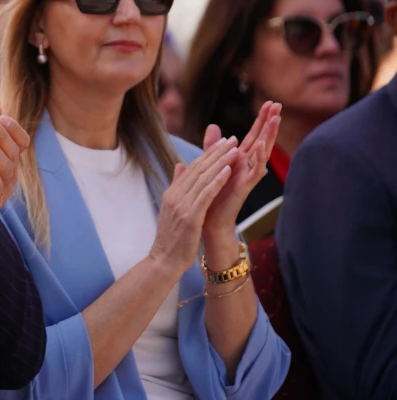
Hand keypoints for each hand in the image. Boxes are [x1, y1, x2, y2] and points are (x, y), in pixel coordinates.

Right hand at [148, 137, 239, 276]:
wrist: (164, 260)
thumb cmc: (171, 238)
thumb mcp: (172, 209)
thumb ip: (177, 187)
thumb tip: (180, 166)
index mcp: (172, 193)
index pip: (191, 168)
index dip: (208, 153)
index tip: (222, 142)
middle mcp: (175, 196)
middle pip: (198, 169)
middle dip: (216, 152)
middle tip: (231, 139)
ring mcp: (182, 205)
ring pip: (203, 178)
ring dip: (220, 162)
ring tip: (234, 149)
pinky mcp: (191, 216)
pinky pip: (206, 194)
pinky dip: (217, 180)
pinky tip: (228, 170)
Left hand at [202, 102, 281, 236]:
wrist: (209, 220)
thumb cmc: (212, 194)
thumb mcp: (211, 164)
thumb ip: (213, 146)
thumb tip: (213, 126)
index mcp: (239, 159)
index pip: (253, 135)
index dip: (261, 120)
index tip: (269, 103)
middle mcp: (246, 166)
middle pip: (261, 139)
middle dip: (269, 122)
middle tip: (278, 104)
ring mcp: (248, 175)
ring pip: (262, 152)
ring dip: (269, 135)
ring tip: (276, 118)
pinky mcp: (245, 186)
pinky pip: (255, 170)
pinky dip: (259, 157)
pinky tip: (263, 145)